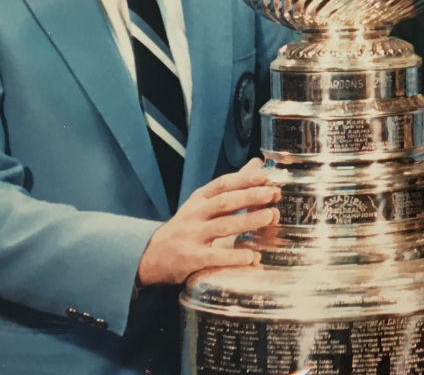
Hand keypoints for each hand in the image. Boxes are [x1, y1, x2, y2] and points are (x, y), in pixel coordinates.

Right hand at [136, 159, 280, 285]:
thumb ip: (232, 186)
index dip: (243, 179)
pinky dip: (233, 257)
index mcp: (199, 199)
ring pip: (221, 227)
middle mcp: (194, 215)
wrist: (151, 256)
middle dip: (248, 197)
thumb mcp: (203, 202)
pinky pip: (214, 257)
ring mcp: (191, 237)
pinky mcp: (190, 259)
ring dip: (247, 222)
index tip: (265, 177)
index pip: (222, 184)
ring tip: (270, 217)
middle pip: (223, 203)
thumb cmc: (186, 227)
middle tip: (272, 194)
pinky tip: (252, 257)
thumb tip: (257, 163)